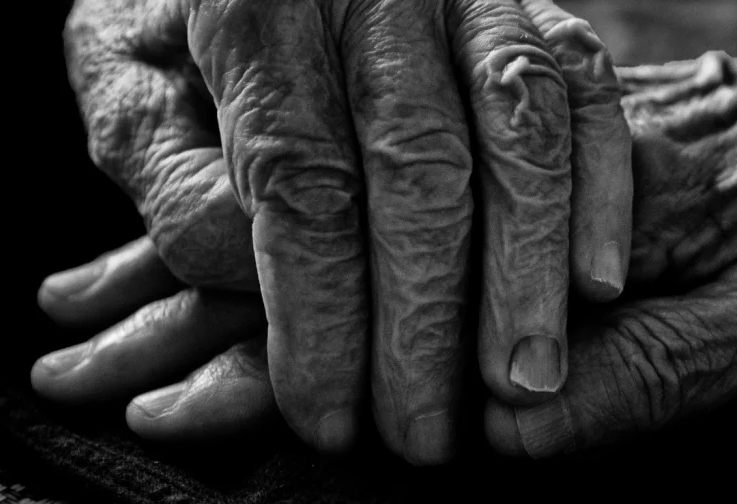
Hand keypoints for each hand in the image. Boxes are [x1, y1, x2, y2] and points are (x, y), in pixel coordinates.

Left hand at [34, 0, 631, 463]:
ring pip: (520, 130)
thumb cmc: (182, 26)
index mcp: (261, 8)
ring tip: (524, 381)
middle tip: (425, 431)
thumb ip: (175, 184)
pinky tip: (599, 282)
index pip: (305, 183)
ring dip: (530, 270)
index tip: (326, 412)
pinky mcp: (526, 7)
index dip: (320, 314)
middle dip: (429, 318)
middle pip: (421, 168)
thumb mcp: (134, 91)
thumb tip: (262, 273)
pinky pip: (586, 85)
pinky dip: (602, 184)